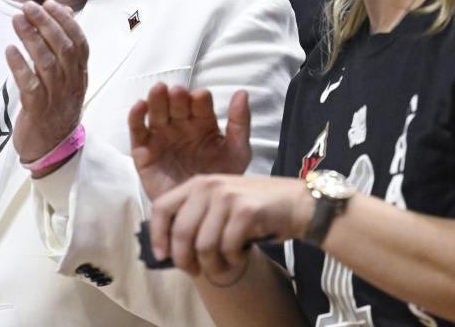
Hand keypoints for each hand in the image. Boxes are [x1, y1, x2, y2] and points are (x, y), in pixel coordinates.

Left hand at [8, 0, 88, 164]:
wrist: (52, 149)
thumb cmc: (57, 108)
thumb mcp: (68, 78)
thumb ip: (65, 46)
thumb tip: (64, 12)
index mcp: (80, 75)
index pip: (79, 43)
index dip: (65, 22)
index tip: (49, 4)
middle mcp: (71, 84)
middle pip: (63, 48)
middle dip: (46, 24)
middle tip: (28, 7)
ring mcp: (56, 98)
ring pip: (47, 63)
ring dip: (31, 38)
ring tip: (17, 20)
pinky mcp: (37, 110)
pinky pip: (29, 85)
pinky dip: (20, 65)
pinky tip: (10, 50)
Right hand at [129, 84, 250, 200]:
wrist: (200, 215)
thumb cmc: (219, 181)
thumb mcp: (237, 153)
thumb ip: (240, 124)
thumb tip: (242, 93)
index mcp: (204, 123)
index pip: (200, 104)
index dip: (200, 98)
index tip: (202, 97)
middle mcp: (181, 125)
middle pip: (176, 104)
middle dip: (177, 96)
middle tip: (178, 93)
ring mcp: (161, 136)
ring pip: (157, 112)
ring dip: (157, 99)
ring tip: (159, 90)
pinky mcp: (143, 150)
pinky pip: (137, 130)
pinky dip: (136, 116)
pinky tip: (141, 106)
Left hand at [149, 175, 311, 278]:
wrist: (297, 203)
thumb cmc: (256, 209)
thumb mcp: (220, 204)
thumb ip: (195, 218)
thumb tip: (169, 251)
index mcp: (197, 183)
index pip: (161, 207)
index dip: (157, 235)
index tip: (162, 256)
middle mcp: (209, 186)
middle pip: (181, 232)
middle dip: (185, 260)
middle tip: (195, 272)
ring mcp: (228, 197)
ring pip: (204, 246)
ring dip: (213, 265)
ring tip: (224, 265)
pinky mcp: (246, 211)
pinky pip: (227, 248)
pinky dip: (233, 260)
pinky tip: (241, 255)